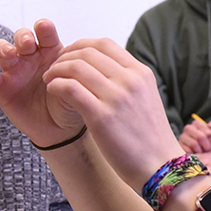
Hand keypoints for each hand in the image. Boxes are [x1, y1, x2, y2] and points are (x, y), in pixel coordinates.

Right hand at [0, 19, 85, 146]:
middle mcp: (30, 56)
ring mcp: (14, 70)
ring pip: (1, 49)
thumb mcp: (77, 86)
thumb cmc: (70, 101)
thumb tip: (79, 63)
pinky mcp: (0, 87)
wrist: (60, 129)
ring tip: (9, 54)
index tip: (44, 28)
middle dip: (22, 36)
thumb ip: (75, 74)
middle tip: (27, 44)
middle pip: (20, 36)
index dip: (42, 27)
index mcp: (50, 50)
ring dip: (3, 48)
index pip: (44, 31)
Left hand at [44, 38, 186, 189]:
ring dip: (56, 70)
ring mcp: (117, 97)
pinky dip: (56, 85)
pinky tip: (52, 91)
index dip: (80, 45)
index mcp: (141, 73)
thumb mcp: (146, 98)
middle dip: (64, 56)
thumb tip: (102, 70)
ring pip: (76, 67)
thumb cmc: (150, 137)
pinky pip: (70, 88)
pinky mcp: (102, 117)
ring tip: (49, 80)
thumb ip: (127, 81)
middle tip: (54, 68)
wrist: (161, 167)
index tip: (69, 56)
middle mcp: (130, 80)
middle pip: (88, 52)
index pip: (104, 43)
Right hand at [178, 116, 210, 152]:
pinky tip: (195, 152)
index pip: (203, 127)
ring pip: (193, 144)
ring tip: (201, 150)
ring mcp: (182, 137)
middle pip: (200, 137)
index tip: (210, 137)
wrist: (206, 152)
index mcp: (196, 123)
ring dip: (200, 150)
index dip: (209, 134)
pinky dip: (194, 154)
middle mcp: (188, 128)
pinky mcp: (180, 146)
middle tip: (208, 147)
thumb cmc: (210, 141)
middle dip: (206, 144)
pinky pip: (188, 151)